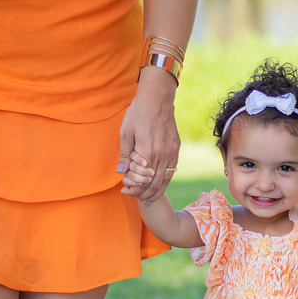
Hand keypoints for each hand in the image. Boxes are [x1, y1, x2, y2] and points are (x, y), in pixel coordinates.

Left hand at [118, 67, 179, 203]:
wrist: (157, 99)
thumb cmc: (138, 114)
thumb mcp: (126, 132)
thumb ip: (125, 154)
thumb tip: (121, 172)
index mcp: (148, 151)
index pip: (141, 179)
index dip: (133, 189)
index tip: (124, 191)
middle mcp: (162, 155)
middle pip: (153, 183)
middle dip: (143, 194)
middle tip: (134, 198)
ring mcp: (171, 152)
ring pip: (165, 180)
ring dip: (155, 192)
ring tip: (147, 199)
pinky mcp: (176, 149)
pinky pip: (172, 171)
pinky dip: (165, 182)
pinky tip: (159, 186)